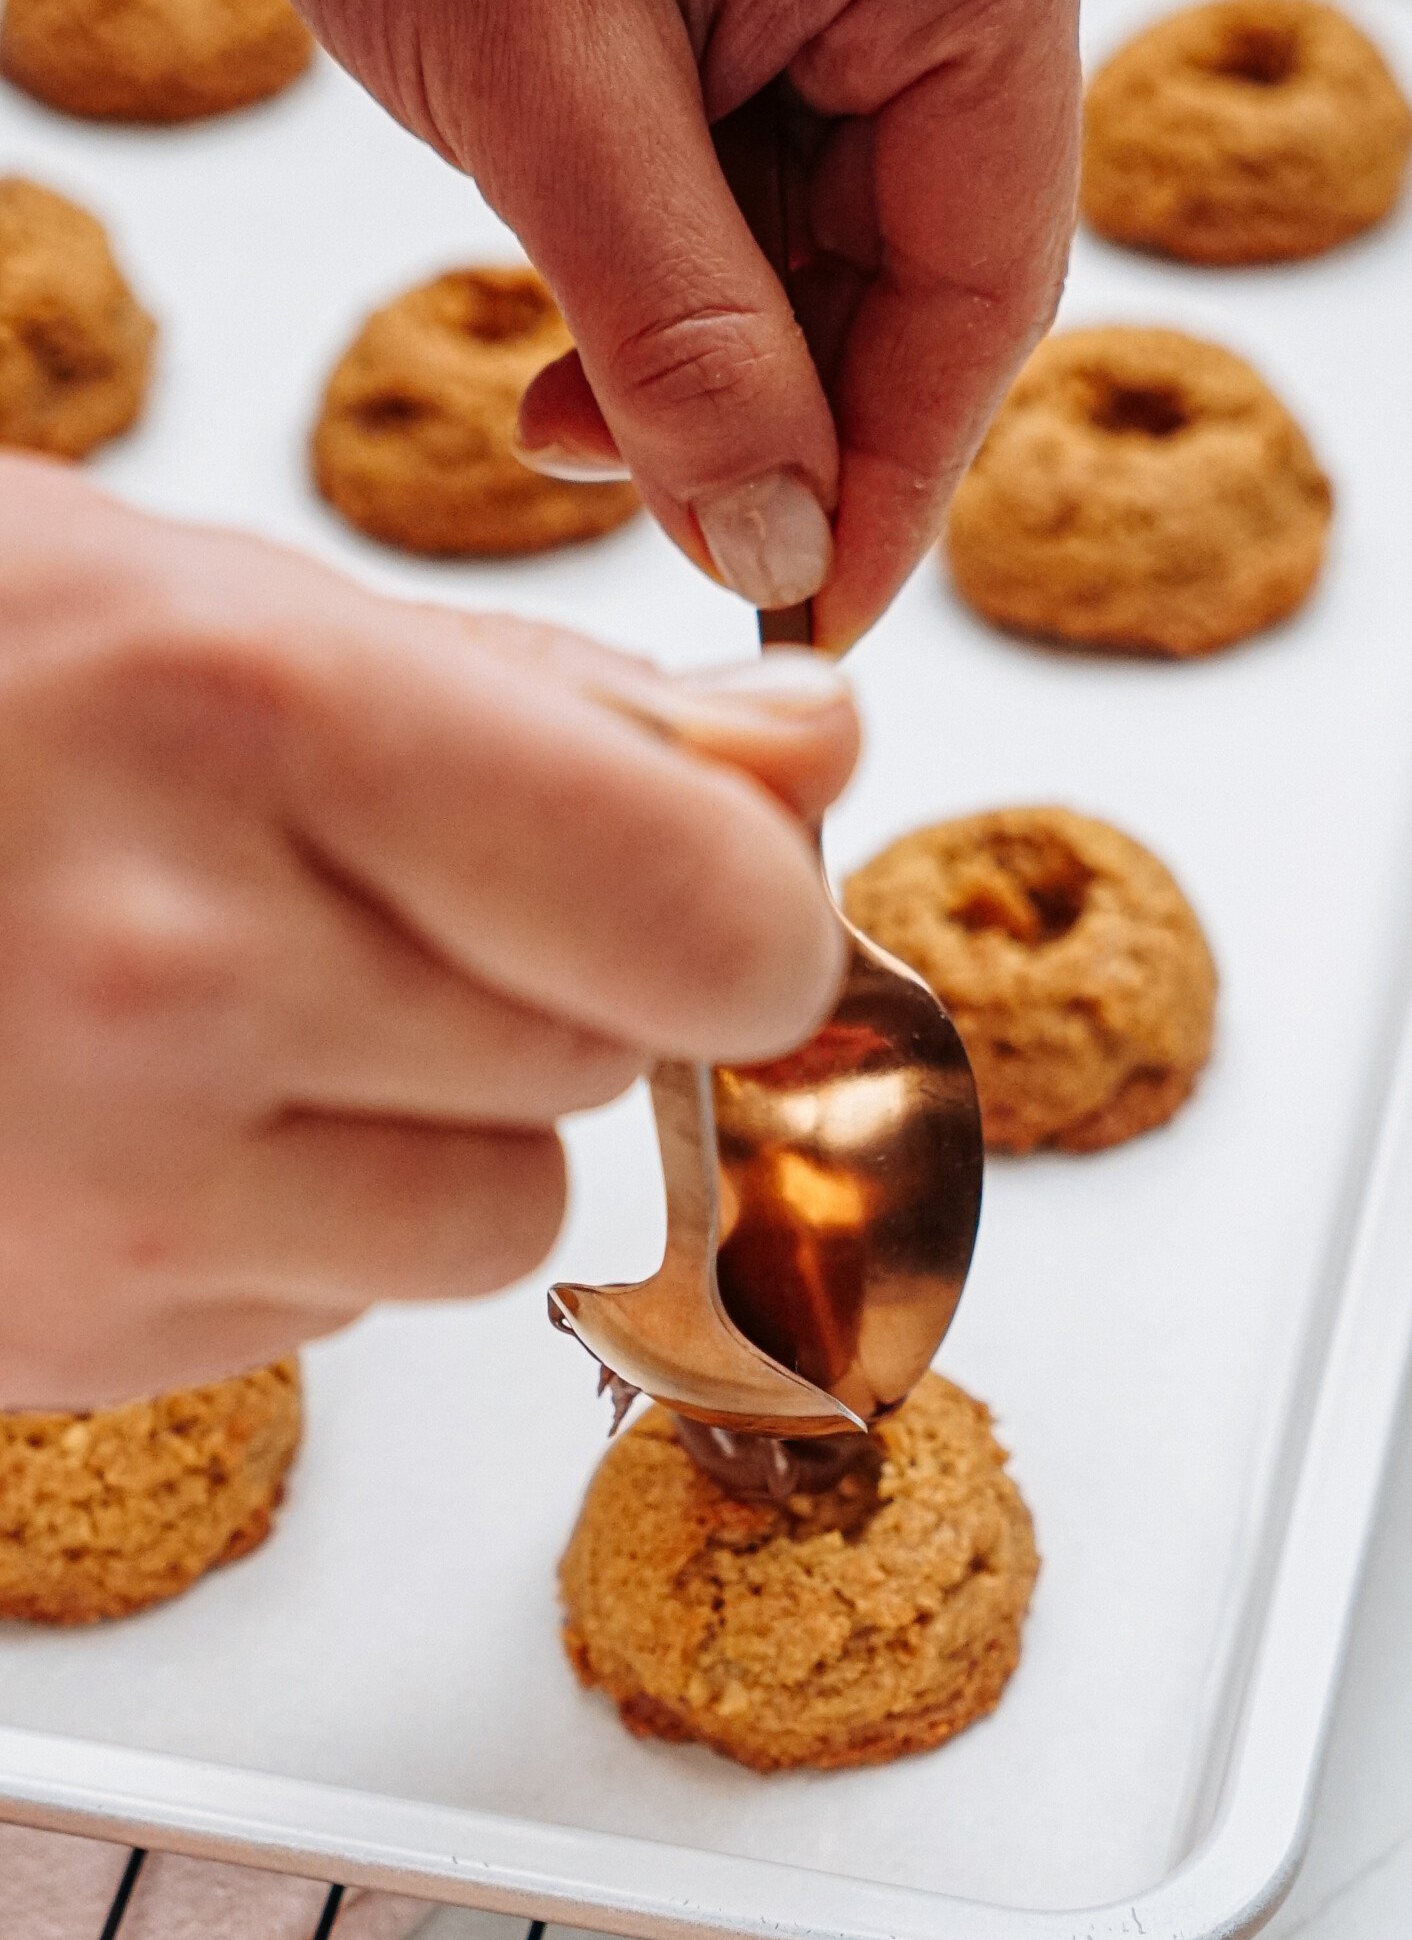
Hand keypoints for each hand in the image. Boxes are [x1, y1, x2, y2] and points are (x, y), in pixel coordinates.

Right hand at [0, 455, 852, 1408]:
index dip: (751, 909)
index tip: (720, 887)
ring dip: (434, 1121)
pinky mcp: (74, 1337)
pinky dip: (302, 1216)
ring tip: (236, 1004)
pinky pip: (344, 1303)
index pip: (708, 913)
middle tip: (375, 894)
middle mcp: (178, 981)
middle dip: (555, 985)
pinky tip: (144, 1105)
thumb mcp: (202, 602)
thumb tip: (809, 763)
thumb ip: (544, 707)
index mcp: (240, 724)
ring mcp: (111, 1195)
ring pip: (502, 1219)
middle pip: (612, 1065)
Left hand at [288, 0, 1081, 649]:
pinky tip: (567, 363)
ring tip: (567, 429)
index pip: (983, 288)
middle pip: (912, 291)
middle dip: (783, 433)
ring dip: (705, 385)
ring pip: (819, 270)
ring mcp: (839, 4)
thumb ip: (680, 327)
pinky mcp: (743, 24)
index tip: (813, 614)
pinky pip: (740, 212)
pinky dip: (659, 308)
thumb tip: (775, 544)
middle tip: (672, 536)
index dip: (899, 479)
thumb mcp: (551, 77)